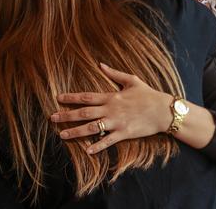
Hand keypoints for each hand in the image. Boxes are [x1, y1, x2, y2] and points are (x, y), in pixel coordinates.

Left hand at [51, 63, 173, 153]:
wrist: (163, 110)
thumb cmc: (148, 94)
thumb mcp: (132, 80)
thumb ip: (114, 73)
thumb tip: (101, 64)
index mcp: (111, 96)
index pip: (87, 97)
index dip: (71, 97)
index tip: (58, 98)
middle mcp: (111, 109)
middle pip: (84, 113)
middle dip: (67, 115)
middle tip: (52, 118)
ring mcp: (117, 122)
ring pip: (92, 128)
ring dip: (76, 132)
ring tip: (62, 135)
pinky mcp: (124, 133)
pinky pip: (108, 140)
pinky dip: (97, 146)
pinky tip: (87, 151)